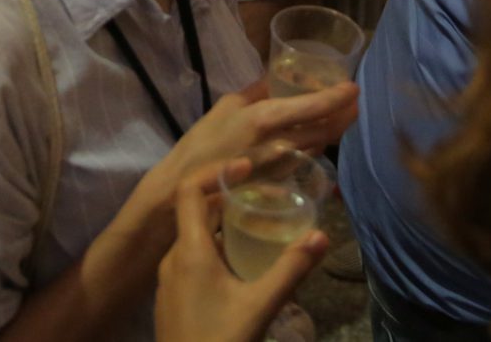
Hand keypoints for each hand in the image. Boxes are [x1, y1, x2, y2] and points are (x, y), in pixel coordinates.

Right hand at [153, 83, 358, 208]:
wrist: (186, 188)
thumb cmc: (202, 142)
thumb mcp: (226, 106)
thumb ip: (255, 91)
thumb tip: (275, 75)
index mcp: (266, 119)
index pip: (313, 107)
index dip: (337, 98)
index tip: (353, 89)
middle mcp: (280, 144)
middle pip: (324, 130)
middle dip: (344, 116)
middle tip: (354, 102)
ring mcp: (282, 166)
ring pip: (317, 145)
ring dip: (332, 130)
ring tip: (342, 115)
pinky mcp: (279, 181)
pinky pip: (305, 159)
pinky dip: (314, 145)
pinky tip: (315, 137)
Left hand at [155, 168, 324, 341]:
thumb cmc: (221, 341)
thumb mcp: (260, 306)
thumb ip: (291, 269)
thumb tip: (321, 236)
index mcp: (189, 251)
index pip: (189, 190)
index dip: (216, 171)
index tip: (247, 167)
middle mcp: (173, 259)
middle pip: (194, 211)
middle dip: (226, 197)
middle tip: (261, 193)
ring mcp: (169, 281)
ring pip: (193, 238)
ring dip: (221, 225)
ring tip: (256, 224)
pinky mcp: (172, 299)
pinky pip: (191, 260)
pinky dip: (214, 248)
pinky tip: (240, 264)